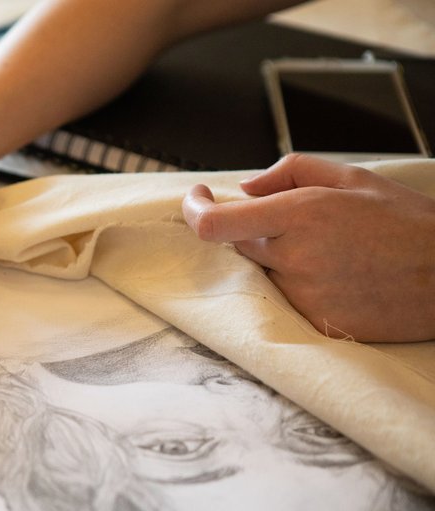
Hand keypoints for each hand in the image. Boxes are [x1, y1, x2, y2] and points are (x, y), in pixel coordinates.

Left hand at [182, 154, 434, 341]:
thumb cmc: (406, 222)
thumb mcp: (352, 178)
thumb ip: (290, 172)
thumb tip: (245, 188)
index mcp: (301, 215)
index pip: (215, 225)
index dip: (195, 212)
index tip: (198, 200)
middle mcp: (296, 258)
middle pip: (239, 246)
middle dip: (254, 231)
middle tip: (298, 225)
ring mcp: (305, 296)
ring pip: (263, 274)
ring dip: (280, 259)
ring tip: (332, 252)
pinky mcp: (317, 323)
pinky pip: (286, 300)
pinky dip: (299, 285)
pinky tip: (339, 276)